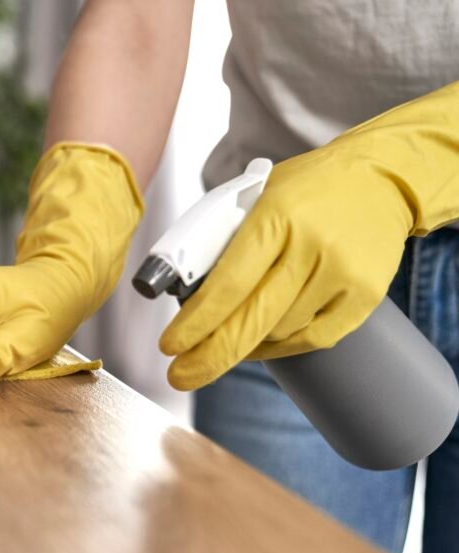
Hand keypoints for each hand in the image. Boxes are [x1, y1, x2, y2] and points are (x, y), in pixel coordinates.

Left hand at [160, 82, 458, 390]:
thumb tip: (186, 291)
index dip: (196, 323)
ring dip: (245, 344)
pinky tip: (261, 344)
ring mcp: (343, 273)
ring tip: (226, 341)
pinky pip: (314, 338)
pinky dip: (281, 347)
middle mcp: (312, 246)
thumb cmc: (308, 188)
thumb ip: (226, 239)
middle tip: (180, 375)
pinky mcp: (366, 294)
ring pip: (279, 332)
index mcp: (276, 216)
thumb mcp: (257, 197)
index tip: (170, 345)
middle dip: (210, 355)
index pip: (227, 283)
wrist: (381, 178)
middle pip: (252, 319)